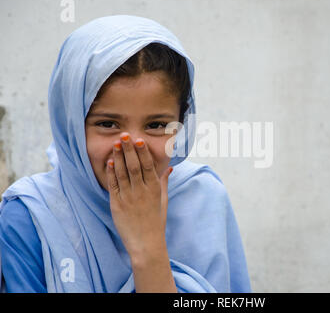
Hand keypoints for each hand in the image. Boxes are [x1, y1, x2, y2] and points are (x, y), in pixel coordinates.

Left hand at [106, 132, 172, 259]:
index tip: (139, 140)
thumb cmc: (156, 222)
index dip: (142, 152)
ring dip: (119, 157)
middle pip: (134, 166)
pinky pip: (113, 185)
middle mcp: (141, 191)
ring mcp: (128, 197)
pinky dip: (111, 172)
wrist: (146, 243)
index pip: (148, 166)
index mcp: (154, 189)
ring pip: (122, 173)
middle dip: (129, 149)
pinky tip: (109, 161)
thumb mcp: (163, 201)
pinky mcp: (117, 204)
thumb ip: (164, 182)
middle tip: (125, 135)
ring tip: (116, 143)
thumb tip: (169, 168)